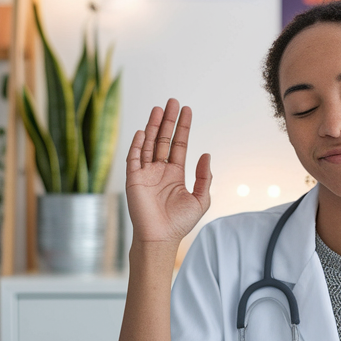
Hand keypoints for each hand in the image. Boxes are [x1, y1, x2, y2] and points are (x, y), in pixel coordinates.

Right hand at [125, 99, 211, 244]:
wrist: (160, 239)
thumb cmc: (179, 223)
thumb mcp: (200, 199)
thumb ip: (205, 177)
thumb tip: (206, 154)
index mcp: (175, 174)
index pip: (179, 144)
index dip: (183, 128)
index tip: (187, 110)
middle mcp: (159, 170)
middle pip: (163, 139)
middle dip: (168, 121)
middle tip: (172, 101)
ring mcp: (145, 174)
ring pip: (149, 144)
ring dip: (153, 126)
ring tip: (159, 108)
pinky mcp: (133, 180)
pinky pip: (134, 158)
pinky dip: (137, 145)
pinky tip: (142, 131)